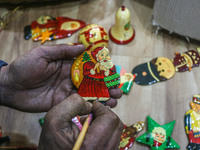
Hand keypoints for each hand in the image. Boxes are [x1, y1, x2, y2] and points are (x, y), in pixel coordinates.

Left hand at [0, 44, 121, 111]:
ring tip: (115, 99)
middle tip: (118, 89)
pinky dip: (91, 105)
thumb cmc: (24, 67)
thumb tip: (83, 47)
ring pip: (89, 93)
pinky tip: (102, 106)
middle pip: (92, 81)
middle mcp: (70, 78)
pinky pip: (79, 104)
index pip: (88, 66)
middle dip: (106, 85)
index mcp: (67, 65)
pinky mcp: (63, 102)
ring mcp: (67, 91)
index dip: (101, 69)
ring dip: (103, 96)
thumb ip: (63, 51)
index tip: (113, 72)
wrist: (10, 87)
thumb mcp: (43, 53)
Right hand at [38, 94, 123, 149]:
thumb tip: (90, 104)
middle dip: (105, 114)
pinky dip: (105, 131)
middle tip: (92, 113)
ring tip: (90, 124)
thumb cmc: (53, 143)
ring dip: (105, 122)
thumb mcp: (54, 119)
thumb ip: (72, 104)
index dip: (102, 108)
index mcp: (91, 145)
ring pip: (116, 131)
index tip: (92, 106)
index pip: (110, 119)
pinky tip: (92, 132)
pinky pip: (114, 138)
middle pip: (117, 124)